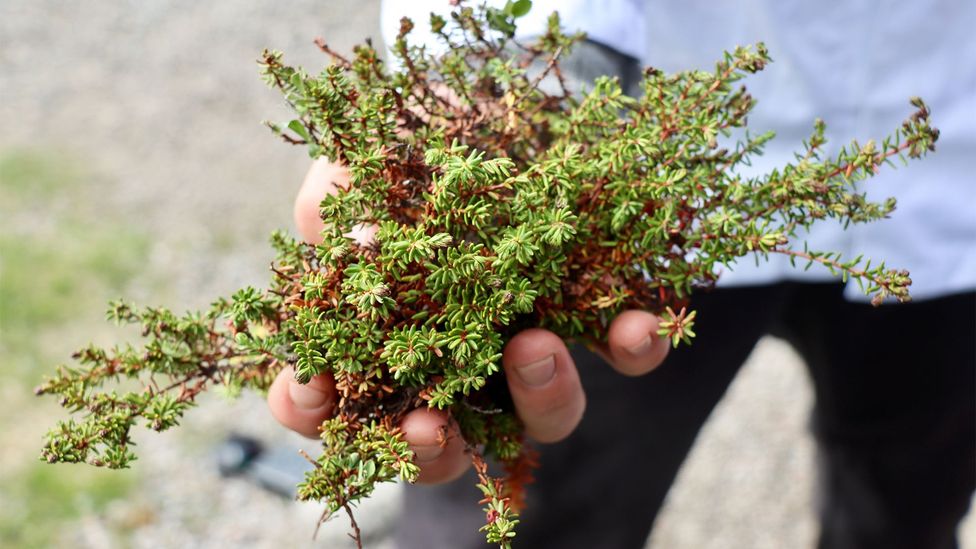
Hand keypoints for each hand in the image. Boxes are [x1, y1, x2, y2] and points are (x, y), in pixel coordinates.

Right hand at [267, 159, 669, 483]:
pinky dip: (632, 346)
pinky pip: (624, 351)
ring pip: (540, 413)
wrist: (491, 101)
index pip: (338, 398)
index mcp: (387, 333)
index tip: (313, 395)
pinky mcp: (595, 311)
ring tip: (534, 346)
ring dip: (539, 397)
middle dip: (430, 450)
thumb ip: (335, 204)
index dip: (313, 410)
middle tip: (428, 428)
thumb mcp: (360, 160)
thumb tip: (355, 241)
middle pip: (441, 442)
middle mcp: (460, 358)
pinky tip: (637, 323)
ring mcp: (528, 342)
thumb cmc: (410, 141)